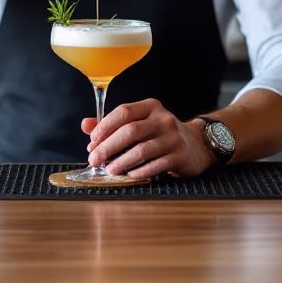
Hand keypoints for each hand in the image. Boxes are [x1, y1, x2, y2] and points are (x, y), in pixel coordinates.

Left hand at [82, 99, 215, 178]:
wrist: (196, 145)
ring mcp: (173, 137)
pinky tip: (129, 175)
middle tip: (94, 159)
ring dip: (122, 161)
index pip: (123, 112)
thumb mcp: (139, 123)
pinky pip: (156, 164)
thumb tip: (85, 125)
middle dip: (108, 147)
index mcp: (150, 107)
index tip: (91, 142)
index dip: (104, 127)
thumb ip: (112, 124)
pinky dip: (140, 171)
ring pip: (142, 149)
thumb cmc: (159, 134)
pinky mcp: (180, 155)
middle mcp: (163, 119)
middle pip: (130, 131)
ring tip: (109, 169)